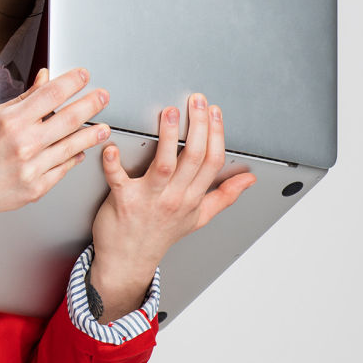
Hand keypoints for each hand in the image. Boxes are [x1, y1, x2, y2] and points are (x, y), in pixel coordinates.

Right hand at [0, 66, 112, 257]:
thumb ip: (22, 100)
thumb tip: (44, 80)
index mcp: (10, 122)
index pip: (50, 95)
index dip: (71, 82)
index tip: (83, 76)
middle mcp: (23, 144)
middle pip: (69, 119)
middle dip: (91, 104)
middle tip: (103, 97)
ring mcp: (32, 168)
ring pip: (72, 146)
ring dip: (91, 135)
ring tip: (104, 128)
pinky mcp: (37, 188)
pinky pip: (63, 169)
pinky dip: (74, 158)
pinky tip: (80, 151)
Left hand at [88, 94, 257, 318]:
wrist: (128, 262)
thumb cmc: (160, 236)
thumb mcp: (199, 218)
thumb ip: (225, 196)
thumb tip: (249, 180)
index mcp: (193, 198)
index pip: (212, 162)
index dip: (216, 134)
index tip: (214, 111)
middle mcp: (175, 198)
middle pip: (194, 158)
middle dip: (198, 126)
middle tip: (197, 101)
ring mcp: (149, 199)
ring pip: (164, 164)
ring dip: (168, 137)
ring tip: (169, 113)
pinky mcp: (122, 200)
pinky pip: (119, 179)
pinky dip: (114, 163)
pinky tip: (113, 147)